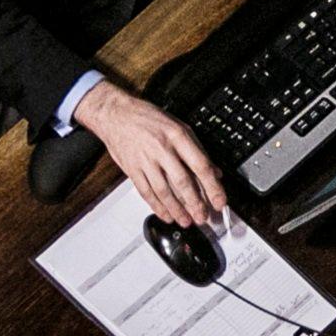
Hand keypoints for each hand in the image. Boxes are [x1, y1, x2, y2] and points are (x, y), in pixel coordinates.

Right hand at [76, 81, 224, 225]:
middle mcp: (162, 148)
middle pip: (182, 182)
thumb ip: (197, 149)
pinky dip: (157, 206)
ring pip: (164, 191)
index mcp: (177, 136)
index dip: (212, 187)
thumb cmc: (147, 118)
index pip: (200, 165)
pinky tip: (166, 215)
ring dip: (177, 209)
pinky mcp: (132, 169)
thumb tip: (214, 171)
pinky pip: (146, 192)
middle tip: (203, 217)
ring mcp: (145, 160)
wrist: (116, 114)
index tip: (219, 201)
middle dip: (195, 204)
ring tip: (186, 221)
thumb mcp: (178, 126)